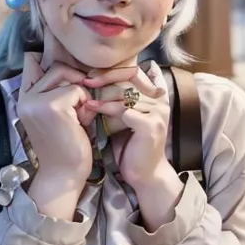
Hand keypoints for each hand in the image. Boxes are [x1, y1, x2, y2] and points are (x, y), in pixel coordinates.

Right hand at [18, 53, 95, 184]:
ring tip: (79, 116)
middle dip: (75, 82)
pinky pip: (77, 90)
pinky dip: (85, 105)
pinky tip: (81, 123)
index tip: (67, 77)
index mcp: (23, 98)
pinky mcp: (51, 106)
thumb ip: (56, 90)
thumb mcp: (57, 113)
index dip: (52, 62)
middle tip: (79, 107)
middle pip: (56, 66)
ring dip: (80, 94)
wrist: (64, 175)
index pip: (31, 61)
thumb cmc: (66, 146)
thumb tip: (69, 65)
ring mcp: (36, 101)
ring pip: (66, 75)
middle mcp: (25, 97)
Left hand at [83, 61, 169, 186]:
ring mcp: (157, 113)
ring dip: (102, 94)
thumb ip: (121, 98)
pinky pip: (124, 110)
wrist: (144, 174)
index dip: (114, 70)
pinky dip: (105, 108)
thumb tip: (100, 80)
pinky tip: (91, 109)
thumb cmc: (132, 145)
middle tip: (87, 80)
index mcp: (157, 95)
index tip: (94, 74)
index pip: (136, 70)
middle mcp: (160, 100)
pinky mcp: (150, 126)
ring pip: (125, 93)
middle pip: (132, 75)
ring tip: (84, 96)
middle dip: (107, 76)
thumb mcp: (127, 116)